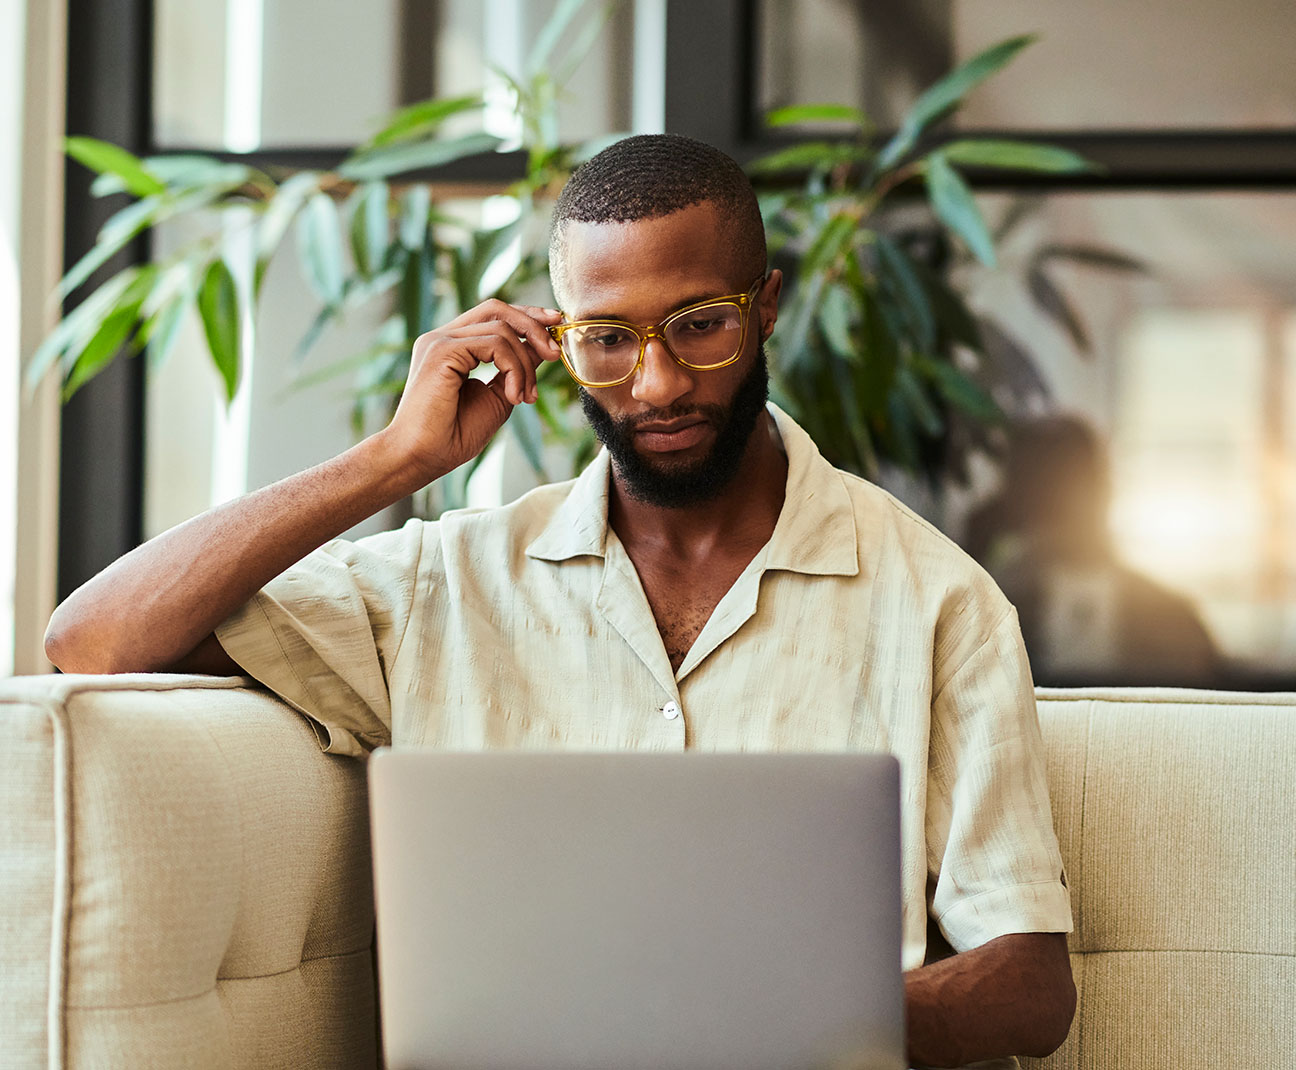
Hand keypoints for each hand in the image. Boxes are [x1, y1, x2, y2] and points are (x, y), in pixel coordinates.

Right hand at [382, 300, 563, 483]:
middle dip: (534, 326)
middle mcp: (443, 337)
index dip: (527, 317)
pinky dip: (514, 368)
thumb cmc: (453, 436)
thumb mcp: (497, 398)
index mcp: (453, 346)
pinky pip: (494, 344)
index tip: (555, 326)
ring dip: (525, 364)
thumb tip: (541, 349)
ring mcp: (439, 340)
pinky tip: (514, 396)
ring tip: (526, 397)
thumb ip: (515, 370)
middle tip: (555, 354)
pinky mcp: (441, 350)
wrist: (421, 458)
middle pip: (497, 309)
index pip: (493, 315)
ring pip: (501, 329)